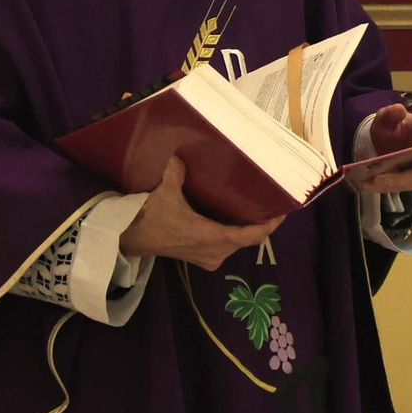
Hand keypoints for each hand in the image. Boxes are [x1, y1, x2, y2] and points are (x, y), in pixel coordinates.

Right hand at [119, 156, 282, 270]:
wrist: (128, 238)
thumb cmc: (149, 217)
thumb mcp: (164, 192)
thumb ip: (177, 172)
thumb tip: (182, 154)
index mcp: (210, 237)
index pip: (249, 236)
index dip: (268, 225)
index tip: (282, 211)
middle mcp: (214, 252)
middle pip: (248, 239)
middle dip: (262, 223)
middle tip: (272, 202)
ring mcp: (209, 258)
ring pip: (238, 243)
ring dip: (249, 228)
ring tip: (259, 207)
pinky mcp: (202, 258)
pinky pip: (228, 245)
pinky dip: (236, 233)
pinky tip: (240, 216)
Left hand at [350, 103, 411, 193]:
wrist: (386, 141)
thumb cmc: (391, 127)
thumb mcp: (384, 119)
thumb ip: (390, 114)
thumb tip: (399, 109)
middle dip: (407, 172)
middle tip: (380, 178)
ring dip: (394, 182)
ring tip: (371, 182)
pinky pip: (405, 184)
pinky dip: (388, 186)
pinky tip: (370, 185)